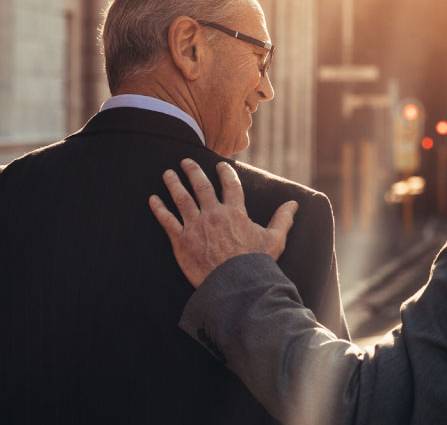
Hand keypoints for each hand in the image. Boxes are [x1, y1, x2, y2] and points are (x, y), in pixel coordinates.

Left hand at [148, 158, 298, 287]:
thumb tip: (293, 204)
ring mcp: (195, 227)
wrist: (234, 285)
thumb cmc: (255, 264)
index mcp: (235, 212)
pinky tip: (153, 199)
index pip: (230, 185)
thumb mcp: (275, 240)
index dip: (225, 173)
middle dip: (193, 171)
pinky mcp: (181, 241)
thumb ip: (282, 219)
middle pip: (201, 186)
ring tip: (167, 174)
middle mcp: (213, 214)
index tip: (220, 165)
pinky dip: (159, 208)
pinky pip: (167, 221)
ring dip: (173, 184)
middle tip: (186, 162)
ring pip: (181, 199)